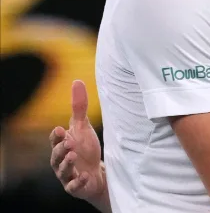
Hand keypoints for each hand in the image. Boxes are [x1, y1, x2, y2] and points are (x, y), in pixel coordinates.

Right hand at [49, 80, 106, 203]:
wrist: (95, 173)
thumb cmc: (85, 148)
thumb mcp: (83, 127)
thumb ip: (79, 107)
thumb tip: (77, 81)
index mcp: (61, 145)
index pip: (55, 140)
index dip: (56, 136)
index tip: (60, 129)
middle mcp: (60, 161)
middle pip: (56, 155)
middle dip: (60, 149)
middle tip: (69, 143)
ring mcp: (67, 175)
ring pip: (62, 171)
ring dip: (66, 164)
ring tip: (73, 156)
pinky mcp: (76, 187)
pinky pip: (73, 186)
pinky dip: (77, 182)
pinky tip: (84, 176)